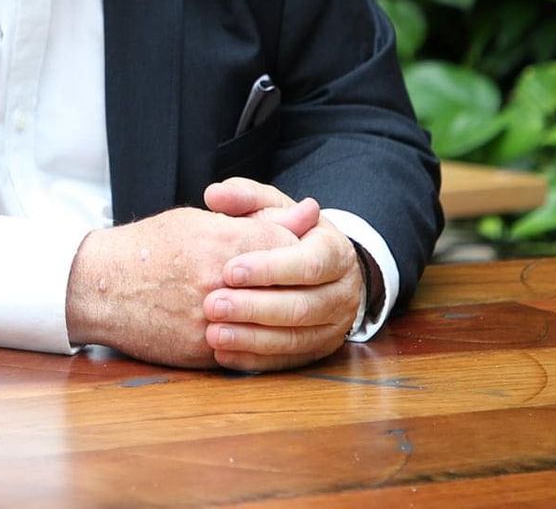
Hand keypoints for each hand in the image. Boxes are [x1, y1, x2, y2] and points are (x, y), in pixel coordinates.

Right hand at [64, 200, 316, 368]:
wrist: (99, 287)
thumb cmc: (149, 246)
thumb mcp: (200, 220)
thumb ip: (257, 219)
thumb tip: (309, 213)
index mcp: (223, 241)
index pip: (288, 245)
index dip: (294, 247)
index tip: (289, 249)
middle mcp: (220, 280)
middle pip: (284, 286)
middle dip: (291, 284)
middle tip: (286, 282)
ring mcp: (211, 319)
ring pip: (268, 324)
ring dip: (273, 316)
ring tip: (268, 306)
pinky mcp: (201, 350)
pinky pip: (243, 350)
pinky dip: (250, 340)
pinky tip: (247, 329)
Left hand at [200, 209, 361, 372]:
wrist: (319, 266)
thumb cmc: (288, 232)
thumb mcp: (273, 207)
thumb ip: (245, 198)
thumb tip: (214, 194)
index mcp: (335, 252)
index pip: (309, 264)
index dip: (270, 269)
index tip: (230, 271)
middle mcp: (342, 292)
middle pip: (301, 307)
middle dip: (254, 308)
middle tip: (212, 304)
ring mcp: (334, 326)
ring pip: (295, 339)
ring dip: (251, 339)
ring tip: (212, 333)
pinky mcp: (319, 350)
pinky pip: (287, 361)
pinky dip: (254, 360)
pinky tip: (223, 354)